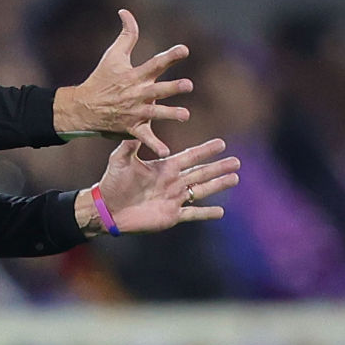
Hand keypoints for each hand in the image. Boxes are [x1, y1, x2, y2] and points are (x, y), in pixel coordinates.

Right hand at [54, 9, 191, 156]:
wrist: (84, 107)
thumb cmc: (101, 78)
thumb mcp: (113, 55)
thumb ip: (126, 34)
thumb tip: (126, 11)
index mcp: (135, 75)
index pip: (155, 63)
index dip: (170, 56)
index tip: (185, 49)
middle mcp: (137, 93)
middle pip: (158, 90)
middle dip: (172, 88)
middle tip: (188, 85)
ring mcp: (134, 112)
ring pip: (155, 114)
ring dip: (169, 114)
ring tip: (185, 115)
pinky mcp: (131, 128)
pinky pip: (144, 138)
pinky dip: (154, 145)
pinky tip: (166, 152)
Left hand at [77, 138, 239, 235]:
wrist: (107, 208)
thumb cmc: (113, 182)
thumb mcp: (120, 160)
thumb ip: (129, 145)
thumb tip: (136, 128)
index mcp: (164, 167)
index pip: (190, 157)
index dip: (205, 151)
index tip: (221, 143)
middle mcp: (173, 182)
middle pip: (201, 173)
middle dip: (219, 167)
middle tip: (237, 161)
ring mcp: (174, 199)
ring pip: (201, 191)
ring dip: (218, 185)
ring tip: (235, 178)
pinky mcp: (171, 216)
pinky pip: (192, 214)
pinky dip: (206, 213)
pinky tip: (221, 212)